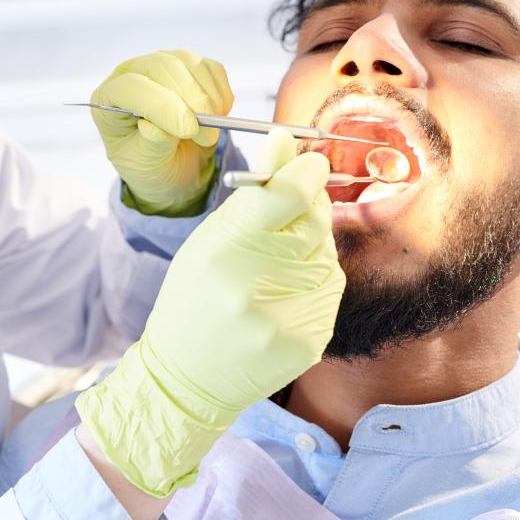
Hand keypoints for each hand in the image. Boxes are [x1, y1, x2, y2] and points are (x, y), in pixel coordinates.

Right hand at [76, 128, 345, 496]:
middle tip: (287, 215)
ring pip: (327, 253)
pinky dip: (313, 282)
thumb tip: (287, 140)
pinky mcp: (313, 341)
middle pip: (314, 220)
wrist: (189, 379)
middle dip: (307, 209)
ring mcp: (290, 318)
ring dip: (309, 249)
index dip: (304, 171)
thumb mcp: (207, 241)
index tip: (307, 165)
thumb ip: (252, 193)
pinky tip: (283, 295)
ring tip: (274, 268)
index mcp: (223, 253)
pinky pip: (330, 288)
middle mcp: (258, 286)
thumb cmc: (193, 301)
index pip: (288, 194)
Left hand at [91, 50, 233, 215]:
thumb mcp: (146, 165)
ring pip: (188, 62)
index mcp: (108, 99)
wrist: (174, 167)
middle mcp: (131, 74)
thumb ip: (152, 144)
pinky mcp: (190, 68)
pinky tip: (218, 116)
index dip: (160, 105)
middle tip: (206, 135)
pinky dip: (221, 93)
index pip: (130, 87)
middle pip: (161, 66)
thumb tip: (158, 127)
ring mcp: (161, 66)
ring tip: (209, 131)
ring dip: (208, 97)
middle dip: (191, 99)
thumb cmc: (151, 166)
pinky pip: (211, 69)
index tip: (187, 130)